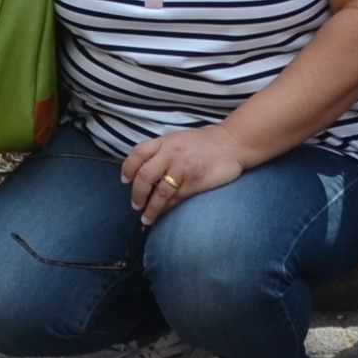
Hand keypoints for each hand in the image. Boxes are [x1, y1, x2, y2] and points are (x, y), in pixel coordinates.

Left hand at [121, 124, 257, 223]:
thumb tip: (144, 168)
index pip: (138, 154)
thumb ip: (162, 150)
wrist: (233, 143)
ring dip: (150, 208)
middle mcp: (171, 154)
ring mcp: (182, 169)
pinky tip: (162, 215)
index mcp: (165, 141)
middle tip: (135, 204)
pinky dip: (166, 209)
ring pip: (160, 192)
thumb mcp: (180, 139)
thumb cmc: (206, 143)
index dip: (128, 168)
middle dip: (137, 194)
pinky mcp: (194, 183)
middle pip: (145, 176)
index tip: (125, 180)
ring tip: (146, 219)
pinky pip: (175, 199)